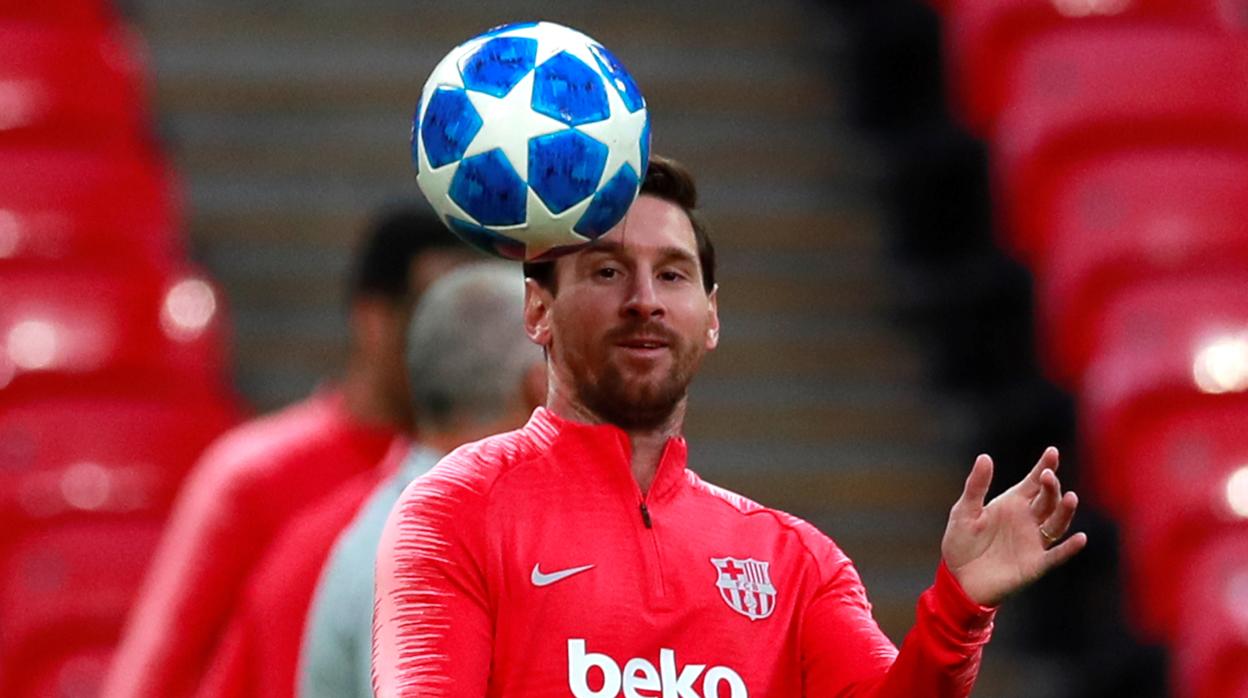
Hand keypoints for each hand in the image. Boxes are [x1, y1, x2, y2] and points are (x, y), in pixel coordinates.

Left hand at [941, 447, 1087, 606]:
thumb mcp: (964, 511)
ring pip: (1056, 523)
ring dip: (1064, 511)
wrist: (958, 579)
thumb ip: (976, 486)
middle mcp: (1027, 520)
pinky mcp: (1035, 564)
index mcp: (1011, 504)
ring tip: (1070, 497)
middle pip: (1047, 499)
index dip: (1044, 466)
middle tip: (1047, 475)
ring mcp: (1033, 542)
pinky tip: (1080, 538)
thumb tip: (985, 457)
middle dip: (1050, 487)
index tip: (1052, 452)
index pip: (1033, 482)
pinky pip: (1056, 555)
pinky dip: (1069, 548)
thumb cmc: (960, 543)